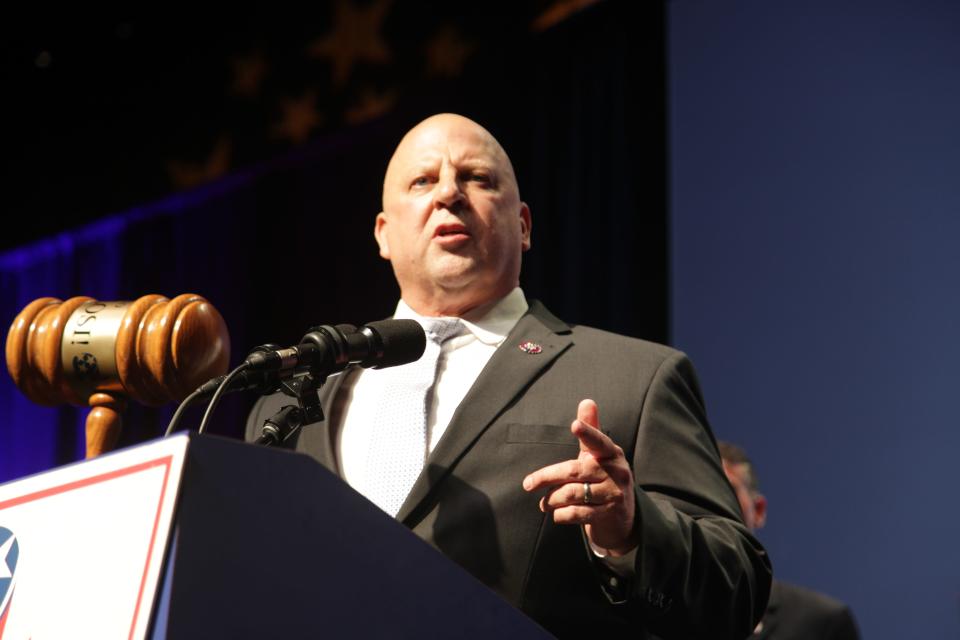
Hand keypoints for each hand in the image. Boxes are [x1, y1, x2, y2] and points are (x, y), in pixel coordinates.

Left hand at [522, 399, 638, 555]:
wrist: (623, 516)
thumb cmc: (603, 477)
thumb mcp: (598, 454)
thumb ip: (591, 430)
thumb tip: (586, 401)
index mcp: (611, 452)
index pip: (598, 441)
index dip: (587, 432)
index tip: (574, 425)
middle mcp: (616, 471)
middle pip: (573, 471)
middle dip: (546, 477)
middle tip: (528, 484)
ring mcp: (614, 493)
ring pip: (572, 494)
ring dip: (552, 499)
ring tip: (543, 503)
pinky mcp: (610, 513)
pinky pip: (578, 513)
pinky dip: (561, 514)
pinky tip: (556, 514)